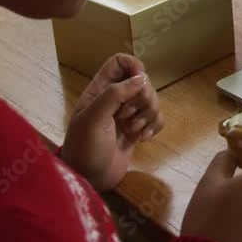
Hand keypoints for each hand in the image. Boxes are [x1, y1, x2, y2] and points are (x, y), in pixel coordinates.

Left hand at [60, 54, 164, 190]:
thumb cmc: (85, 148)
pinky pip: (157, 118)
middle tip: (128, 116)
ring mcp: (127, 115)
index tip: (139, 82)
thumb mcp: (93, 118)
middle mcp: (115, 98)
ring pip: (152, 100)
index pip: (120, 62)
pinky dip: (154, 127)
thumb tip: (141, 78)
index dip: (133, 66)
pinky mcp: (138, 130)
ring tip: (133, 131)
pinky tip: (142, 139)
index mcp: (100, 89)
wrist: (88, 180)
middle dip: (143, 98)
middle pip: (142, 81)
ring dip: (148, 115)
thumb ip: (114, 94)